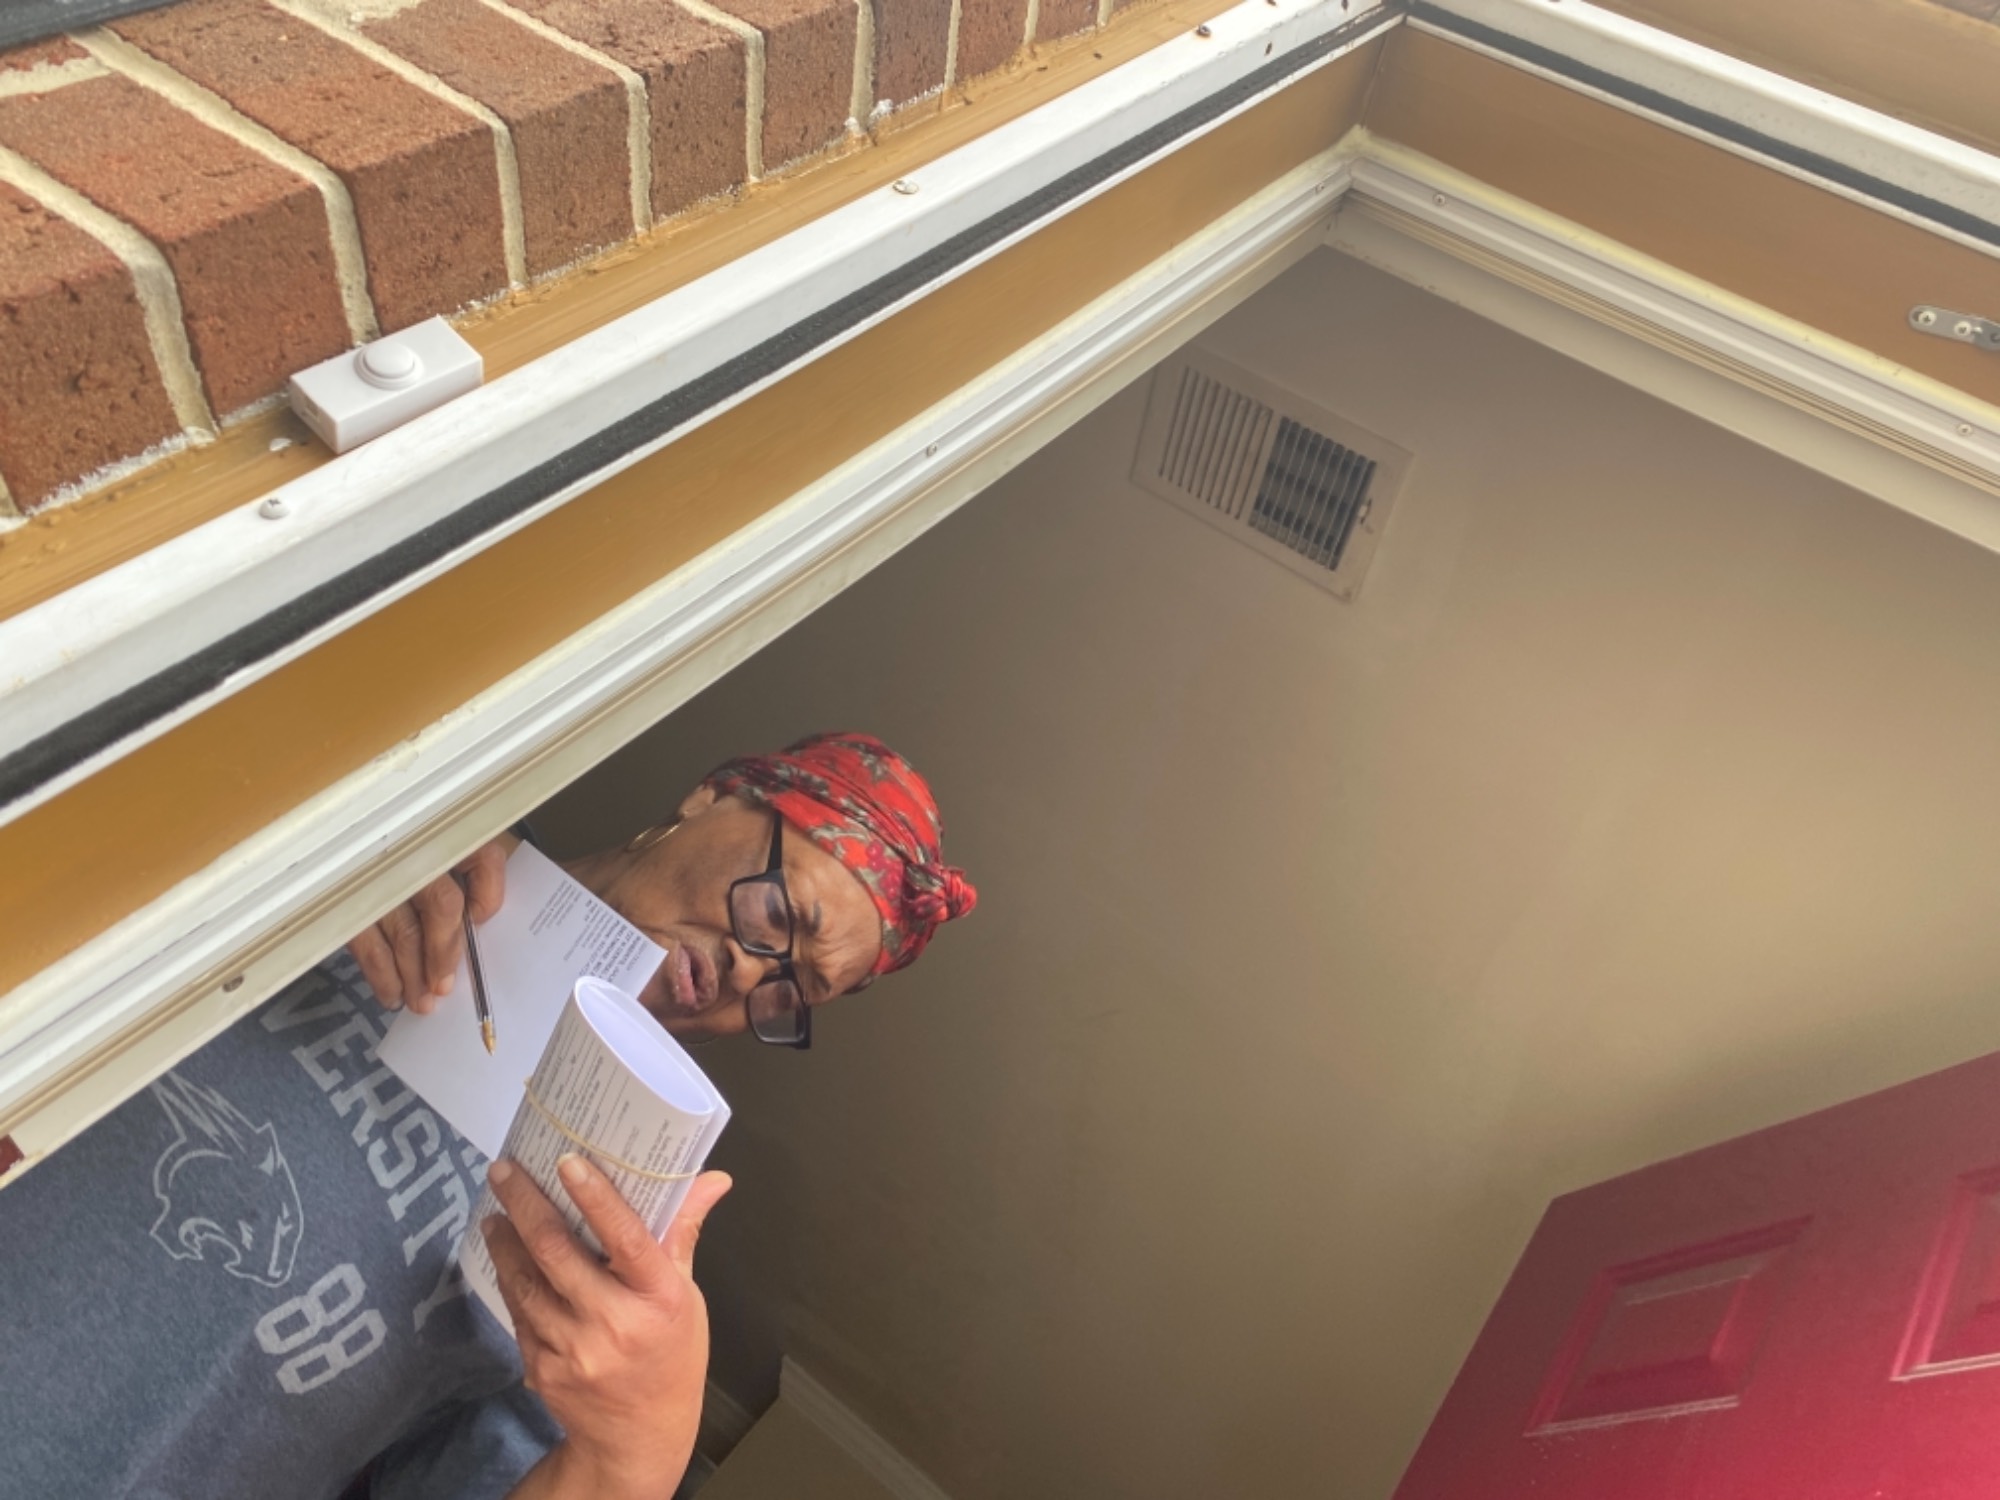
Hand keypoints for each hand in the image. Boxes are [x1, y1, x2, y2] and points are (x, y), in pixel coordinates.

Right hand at [346, 837, 509, 1011]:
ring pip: (403, 931)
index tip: (481, 922)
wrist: (347, 834)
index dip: (488, 895)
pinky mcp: (348, 900)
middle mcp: (416, 849)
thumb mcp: (454, 852)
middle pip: (441, 905)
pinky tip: (392, 995)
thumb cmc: (419, 850)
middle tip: (443, 989)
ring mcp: (380, 874)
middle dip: (444, 954)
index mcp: (450, 833)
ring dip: (413, 974)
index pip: (484, 859)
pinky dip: (380, 974)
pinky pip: (366, 943)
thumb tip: (477, 919)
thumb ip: (476, 878)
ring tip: (421, 1003)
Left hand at [485, 1157, 730, 1499]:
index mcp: (658, 1299)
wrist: (637, 1438)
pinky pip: (519, 1311)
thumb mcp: (688, 1296)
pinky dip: (511, 1278)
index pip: (626, 1237)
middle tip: (506, 1170)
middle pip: (559, 1252)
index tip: (568, 1161)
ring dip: (506, 1240)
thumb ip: (683, 1234)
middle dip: (526, 1204)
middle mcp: (613, 1323)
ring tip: (497, 1209)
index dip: (596, 1196)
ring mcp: (572, 1349)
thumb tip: (711, 1179)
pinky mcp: (541, 1366)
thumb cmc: (670, 1358)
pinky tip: (506, 1255)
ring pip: (526, 1280)